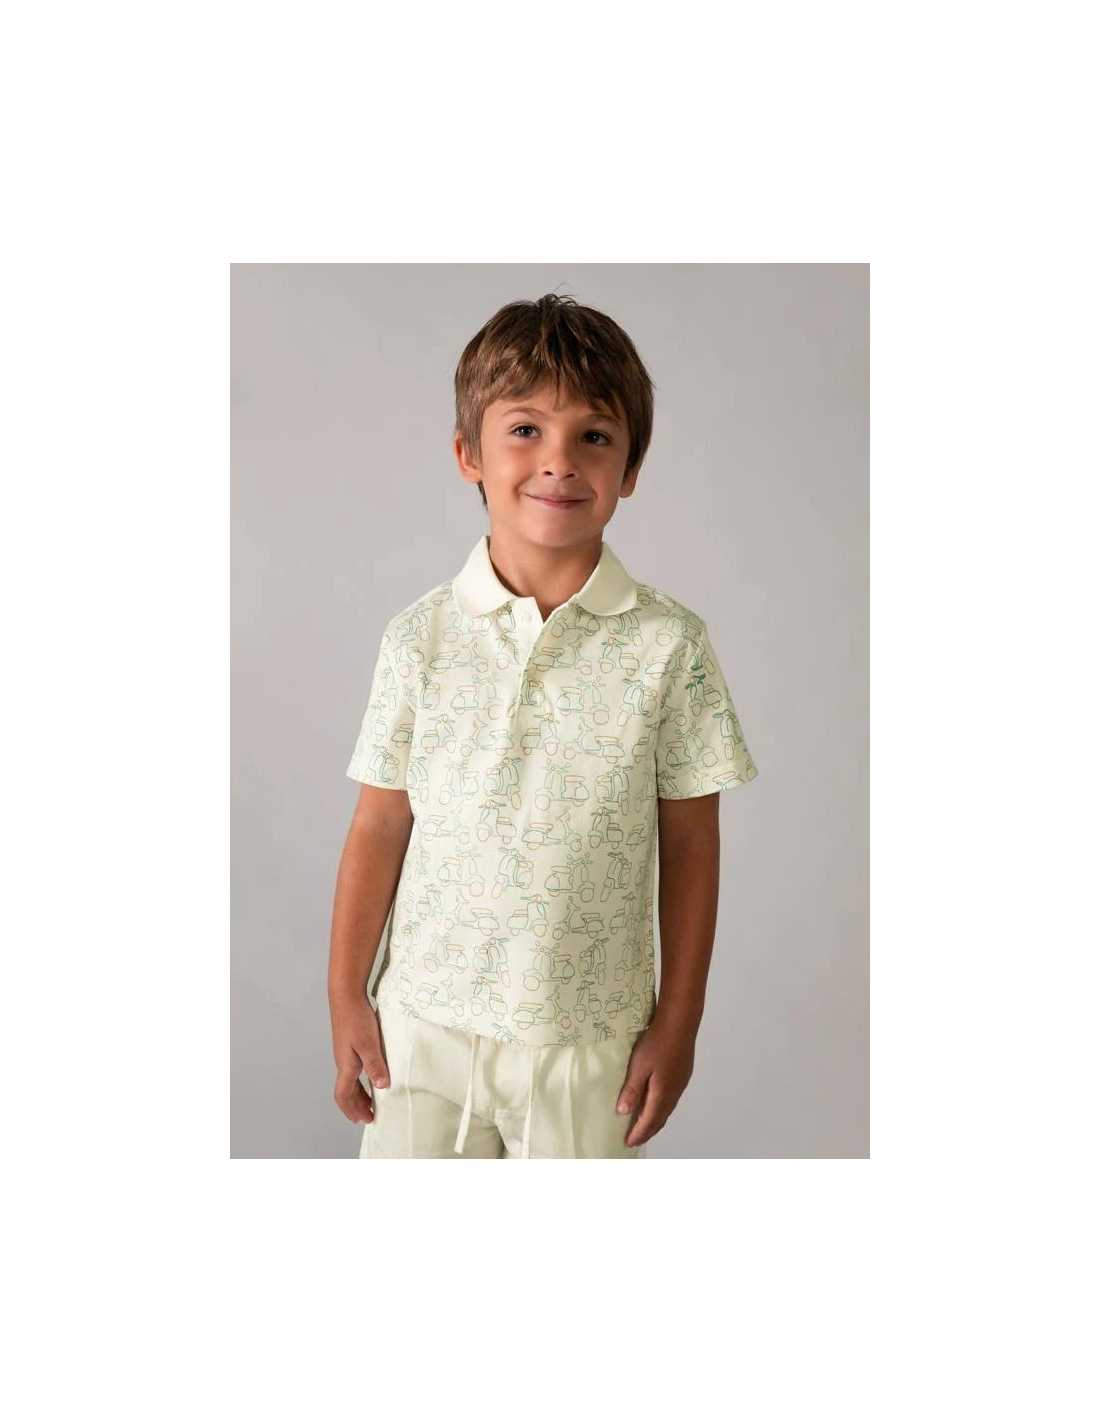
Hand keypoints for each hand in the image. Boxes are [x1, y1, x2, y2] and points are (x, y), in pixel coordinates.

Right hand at [331, 996, 389, 1124]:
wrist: (346, 996)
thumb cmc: (357, 1019)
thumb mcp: (369, 1044)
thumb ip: (375, 1065)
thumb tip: (381, 1087)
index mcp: (346, 1066)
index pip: (344, 1096)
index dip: (353, 1110)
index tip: (366, 1119)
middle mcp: (342, 1063)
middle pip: (346, 1092)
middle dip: (356, 1106)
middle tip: (369, 1116)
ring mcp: (345, 1054)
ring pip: (349, 1081)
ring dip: (359, 1094)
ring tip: (372, 1101)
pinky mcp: (350, 1045)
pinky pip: (353, 1071)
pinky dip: (361, 1080)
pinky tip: (372, 1075)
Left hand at [616, 1022, 695, 1147]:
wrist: (680, 1023)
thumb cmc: (657, 1043)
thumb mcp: (639, 1066)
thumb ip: (632, 1090)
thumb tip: (623, 1113)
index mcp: (662, 1094)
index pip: (649, 1121)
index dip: (638, 1134)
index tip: (628, 1143)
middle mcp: (674, 1093)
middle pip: (660, 1119)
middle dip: (648, 1131)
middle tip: (636, 1138)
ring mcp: (681, 1084)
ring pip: (667, 1109)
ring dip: (655, 1120)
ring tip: (643, 1124)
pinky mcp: (683, 1074)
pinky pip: (671, 1099)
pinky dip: (661, 1107)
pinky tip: (655, 1102)